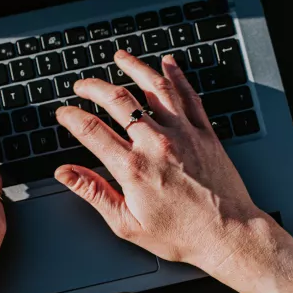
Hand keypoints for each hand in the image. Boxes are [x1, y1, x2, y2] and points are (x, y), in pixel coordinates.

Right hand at [53, 51, 266, 272]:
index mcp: (133, 168)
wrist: (228, 234)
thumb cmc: (181, 235)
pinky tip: (168, 64)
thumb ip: (95, 193)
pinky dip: (176, 76)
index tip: (64, 113)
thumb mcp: (128, 224)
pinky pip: (189, 96)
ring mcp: (183, 134)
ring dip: (135, 68)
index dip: (72, 117)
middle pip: (119, 101)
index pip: (91, 130)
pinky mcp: (205, 133)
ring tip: (120, 58)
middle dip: (94, 87)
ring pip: (155, 88)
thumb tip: (66, 174)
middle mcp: (157, 144)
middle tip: (83, 85)